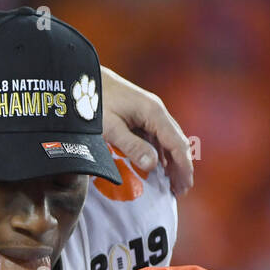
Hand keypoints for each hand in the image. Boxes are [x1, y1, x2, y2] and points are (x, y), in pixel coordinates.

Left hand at [99, 66, 192, 196]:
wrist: (84, 79)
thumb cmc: (94, 103)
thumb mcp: (110, 128)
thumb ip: (132, 146)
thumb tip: (153, 166)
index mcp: (153, 113)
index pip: (176, 143)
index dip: (183, 166)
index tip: (185, 186)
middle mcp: (157, 111)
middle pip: (177, 142)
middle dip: (181, 167)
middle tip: (181, 191)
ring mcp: (150, 112)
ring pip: (169, 140)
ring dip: (172, 161)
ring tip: (172, 184)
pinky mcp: (141, 114)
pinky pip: (157, 137)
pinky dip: (161, 153)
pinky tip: (158, 167)